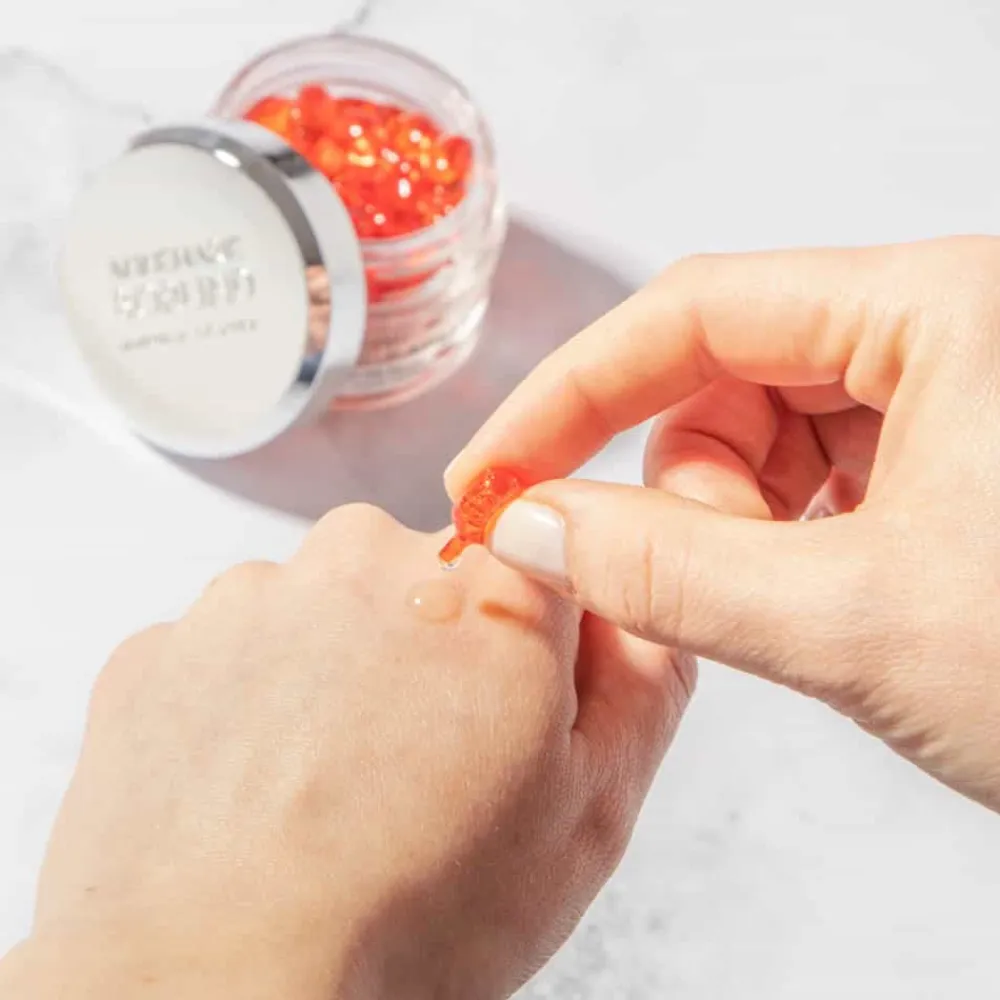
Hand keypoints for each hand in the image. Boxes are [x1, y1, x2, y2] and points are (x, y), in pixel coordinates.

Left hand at [1, 506, 691, 999]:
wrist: (215, 990)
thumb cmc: (408, 918)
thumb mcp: (589, 817)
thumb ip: (641, 685)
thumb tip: (634, 615)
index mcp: (487, 591)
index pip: (539, 562)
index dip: (531, 642)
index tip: (505, 707)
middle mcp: (364, 560)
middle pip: (424, 581)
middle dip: (429, 651)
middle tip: (414, 767)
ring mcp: (252, 596)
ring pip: (322, 614)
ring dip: (333, 676)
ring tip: (326, 791)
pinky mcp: (163, 644)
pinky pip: (236, 655)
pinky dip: (250, 706)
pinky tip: (257, 791)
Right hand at [446, 236, 999, 812]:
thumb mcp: (861, 620)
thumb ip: (669, 570)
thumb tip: (531, 525)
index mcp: (943, 308)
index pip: (693, 313)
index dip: (571, 394)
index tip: (492, 473)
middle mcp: (946, 331)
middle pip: (724, 380)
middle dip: (676, 489)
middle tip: (671, 587)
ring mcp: (950, 398)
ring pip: (761, 440)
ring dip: (727, 528)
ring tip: (778, 611)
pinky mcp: (948, 465)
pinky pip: (808, 484)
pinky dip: (773, 546)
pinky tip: (808, 602)